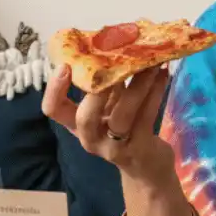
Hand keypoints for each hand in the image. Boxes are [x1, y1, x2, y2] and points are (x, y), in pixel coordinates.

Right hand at [42, 63, 174, 184]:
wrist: (147, 169)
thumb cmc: (125, 131)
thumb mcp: (109, 109)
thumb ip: (106, 85)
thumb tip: (112, 46)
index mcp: (78, 125)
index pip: (53, 110)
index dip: (54, 89)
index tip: (64, 65)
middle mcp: (91, 138)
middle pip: (85, 117)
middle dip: (97, 90)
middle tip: (111, 63)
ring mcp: (114, 147)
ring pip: (123, 114)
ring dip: (137, 85)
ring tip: (150, 62)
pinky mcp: (139, 148)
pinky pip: (147, 116)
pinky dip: (155, 92)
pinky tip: (162, 74)